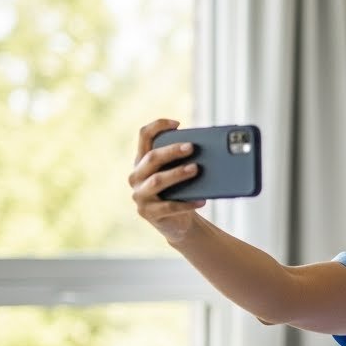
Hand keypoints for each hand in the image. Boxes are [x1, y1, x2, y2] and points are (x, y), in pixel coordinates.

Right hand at [129, 118, 205, 242]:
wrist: (177, 222)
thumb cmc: (180, 191)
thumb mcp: (179, 173)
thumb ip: (184, 160)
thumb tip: (208, 148)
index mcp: (142, 161)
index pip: (144, 136)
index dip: (158, 126)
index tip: (177, 123)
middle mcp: (136, 176)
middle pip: (151, 158)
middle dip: (171, 151)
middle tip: (191, 147)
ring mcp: (139, 195)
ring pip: (157, 181)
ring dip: (177, 173)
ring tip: (196, 169)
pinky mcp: (148, 213)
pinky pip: (169, 207)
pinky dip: (187, 203)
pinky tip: (202, 200)